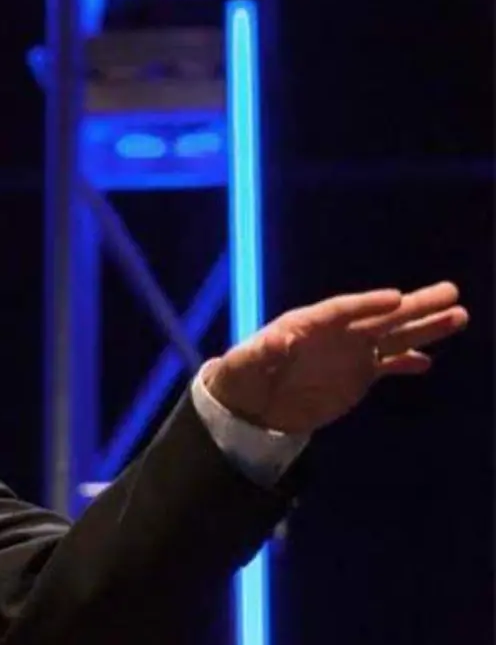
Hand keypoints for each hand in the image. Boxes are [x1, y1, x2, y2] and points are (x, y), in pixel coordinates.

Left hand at [203, 281, 468, 433]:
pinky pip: (386, 365)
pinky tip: (429, 361)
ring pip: (392, 336)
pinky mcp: (355, 375)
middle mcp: (334, 333)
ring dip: (424, 328)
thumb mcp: (244, 365)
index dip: (368, 304)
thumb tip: (279, 340)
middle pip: (378, 316)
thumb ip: (263, 353)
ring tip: (459, 316)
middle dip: (414, 305)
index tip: (396, 297)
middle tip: (450, 292)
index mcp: (305, 324)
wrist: (247, 405)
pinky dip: (406, 362)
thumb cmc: (239, 378)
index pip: (341, 310)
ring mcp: (348, 353)